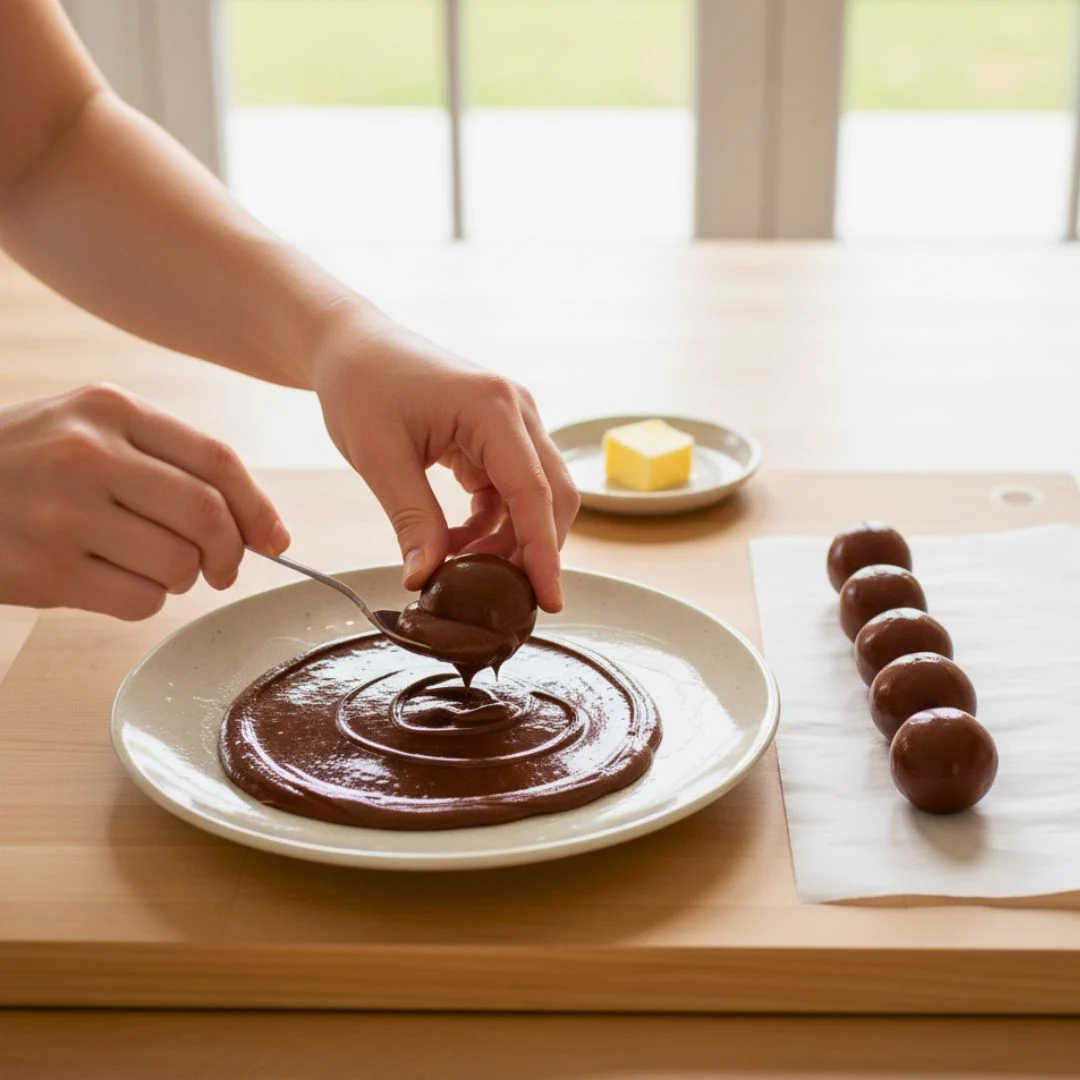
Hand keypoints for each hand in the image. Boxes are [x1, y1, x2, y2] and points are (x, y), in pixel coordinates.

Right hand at [0, 383, 287, 618]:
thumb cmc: (24, 465)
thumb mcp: (87, 430)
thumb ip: (168, 462)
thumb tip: (263, 527)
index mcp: (109, 409)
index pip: (217, 461)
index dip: (259, 508)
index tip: (276, 539)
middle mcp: (88, 454)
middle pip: (207, 515)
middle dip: (230, 552)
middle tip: (220, 568)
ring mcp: (63, 512)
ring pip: (179, 564)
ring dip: (181, 578)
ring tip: (150, 567)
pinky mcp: (45, 569)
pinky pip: (140, 601)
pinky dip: (144, 601)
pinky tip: (112, 581)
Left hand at [310, 310, 579, 611]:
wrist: (350, 345)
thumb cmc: (360, 385)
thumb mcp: (379, 458)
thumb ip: (411, 520)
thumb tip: (425, 579)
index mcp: (493, 408)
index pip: (533, 492)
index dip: (544, 552)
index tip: (550, 601)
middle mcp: (517, 410)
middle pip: (552, 496)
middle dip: (534, 551)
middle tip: (502, 599)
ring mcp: (513, 421)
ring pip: (534, 497)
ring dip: (508, 539)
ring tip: (461, 568)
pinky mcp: (499, 435)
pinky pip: (510, 490)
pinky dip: (491, 523)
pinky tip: (454, 541)